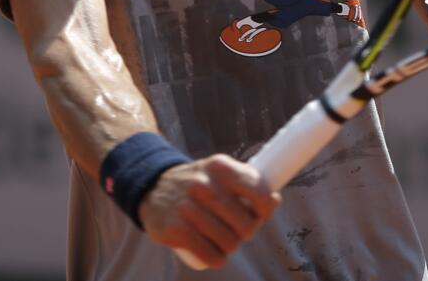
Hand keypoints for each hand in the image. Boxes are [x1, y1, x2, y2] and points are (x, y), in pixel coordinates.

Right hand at [140, 155, 280, 268]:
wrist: (153, 187)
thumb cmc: (197, 183)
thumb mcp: (219, 173)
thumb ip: (247, 182)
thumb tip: (275, 200)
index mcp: (220, 167)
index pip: (258, 192)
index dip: (265, 209)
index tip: (259, 213)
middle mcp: (204, 185)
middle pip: (246, 224)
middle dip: (246, 232)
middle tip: (237, 230)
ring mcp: (188, 208)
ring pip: (229, 243)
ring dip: (230, 247)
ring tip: (223, 240)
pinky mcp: (175, 230)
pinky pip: (209, 255)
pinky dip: (216, 260)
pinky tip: (214, 254)